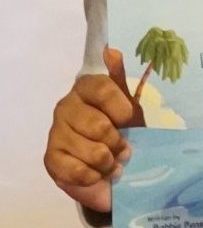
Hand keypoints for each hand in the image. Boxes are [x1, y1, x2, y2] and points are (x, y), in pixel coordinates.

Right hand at [43, 47, 139, 211]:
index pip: (102, 87)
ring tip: (113, 164)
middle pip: (98, 125)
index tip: (127, 120)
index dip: (120, 108)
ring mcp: (55, 132)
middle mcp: (66, 106)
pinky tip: (97, 174)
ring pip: (90, 150)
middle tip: (124, 150)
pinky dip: (93, 176)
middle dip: (117, 142)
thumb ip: (119, 78)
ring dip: (108, 162)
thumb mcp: (127, 103)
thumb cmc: (120, 128)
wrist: (108, 164)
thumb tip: (111, 51)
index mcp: (86, 87)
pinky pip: (76, 170)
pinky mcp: (50, 159)